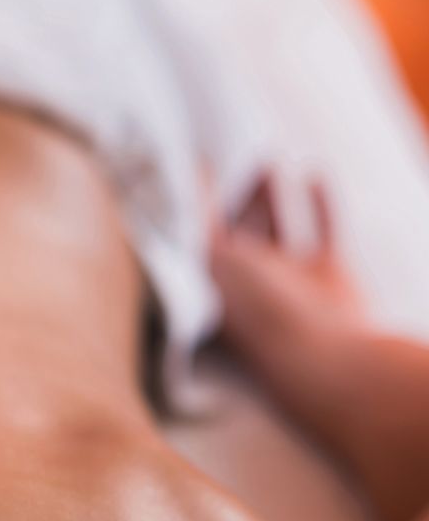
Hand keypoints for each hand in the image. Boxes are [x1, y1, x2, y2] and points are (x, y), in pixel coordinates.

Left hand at [211, 176, 365, 356]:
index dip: (196, 202)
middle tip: (247, 159)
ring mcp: (290, 283)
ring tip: (268, 158)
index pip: (200, 237)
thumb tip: (192, 181)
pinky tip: (314, 173)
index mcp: (213, 288)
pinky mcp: (329, 278)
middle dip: (241, 196)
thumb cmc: (259, 316)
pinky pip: (322, 230)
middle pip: (239, 230)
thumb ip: (203, 221)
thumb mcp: (216, 262)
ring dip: (270, 195)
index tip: (196, 164)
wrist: (323, 362)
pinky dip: (319, 202)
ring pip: (276, 228)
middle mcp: (249, 285)